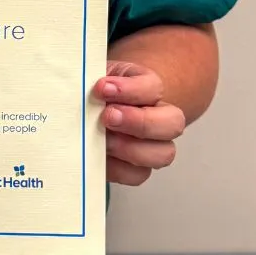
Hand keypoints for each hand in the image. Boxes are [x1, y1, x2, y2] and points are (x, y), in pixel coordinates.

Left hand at [92, 61, 185, 186]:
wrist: (89, 113)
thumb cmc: (94, 94)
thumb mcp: (93, 78)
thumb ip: (91, 80)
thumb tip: (82, 87)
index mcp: (148, 89)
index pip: (153, 87)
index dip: (129, 89)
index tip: (102, 87)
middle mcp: (159, 118)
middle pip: (173, 123)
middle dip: (140, 121)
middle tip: (108, 117)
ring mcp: (151, 147)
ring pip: (163, 154)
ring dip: (130, 148)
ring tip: (103, 140)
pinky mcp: (135, 170)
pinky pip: (137, 175)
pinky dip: (117, 169)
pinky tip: (99, 157)